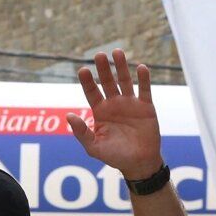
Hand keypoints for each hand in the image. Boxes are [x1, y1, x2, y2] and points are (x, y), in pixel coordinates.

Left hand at [66, 49, 163, 180]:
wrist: (138, 163)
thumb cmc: (114, 156)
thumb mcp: (94, 147)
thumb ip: (82, 132)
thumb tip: (69, 116)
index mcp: (100, 112)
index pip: (92, 92)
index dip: (87, 82)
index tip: (83, 70)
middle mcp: (114, 104)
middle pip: (107, 82)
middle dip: (103, 69)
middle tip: (99, 55)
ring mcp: (130, 103)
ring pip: (125, 81)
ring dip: (121, 67)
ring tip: (117, 52)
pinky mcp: (146, 107)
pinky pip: (144, 90)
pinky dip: (143, 79)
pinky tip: (140, 68)